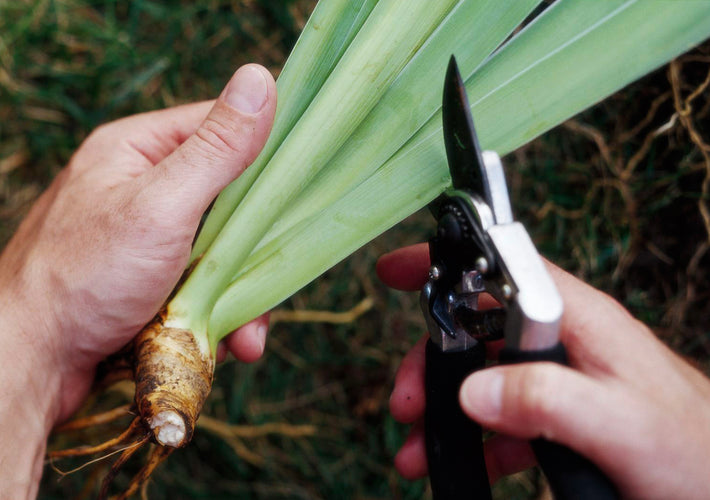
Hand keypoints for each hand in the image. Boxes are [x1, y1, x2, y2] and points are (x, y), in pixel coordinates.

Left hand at [0, 64, 276, 497]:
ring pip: (219, 250)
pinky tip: (222, 342)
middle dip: (252, 247)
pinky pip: (202, 286)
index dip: (263, 155)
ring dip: (240, 293)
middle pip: (227, 199)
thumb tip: (260, 78)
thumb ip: (216, 149)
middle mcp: (141, 189)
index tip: (297, 189)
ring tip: (245, 334)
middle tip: (266, 282)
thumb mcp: (161, 205)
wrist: (29, 364)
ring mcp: (145, 238)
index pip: (218, 128)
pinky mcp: (149, 282)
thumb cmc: (82, 278)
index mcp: (136, 151)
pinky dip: (218, 313)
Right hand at [377, 243, 709, 499]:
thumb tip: (473, 390)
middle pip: (479, 328)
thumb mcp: (622, 426)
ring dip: (446, 409)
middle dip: (433, 362)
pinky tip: (460, 464)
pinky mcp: (564, 415)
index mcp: (580, 320)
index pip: (502, 268)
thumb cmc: (699, 455)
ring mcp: (564, 378)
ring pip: (485, 376)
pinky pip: (505, 415)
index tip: (397, 269)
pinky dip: (474, 439)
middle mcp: (567, 340)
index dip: (446, 261)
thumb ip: (548, 399)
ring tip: (418, 448)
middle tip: (407, 402)